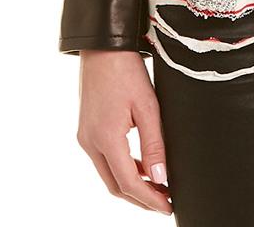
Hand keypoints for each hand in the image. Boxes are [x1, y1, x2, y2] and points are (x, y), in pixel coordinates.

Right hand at [76, 50, 171, 214]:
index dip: (149, 199)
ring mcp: (86, 137)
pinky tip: (142, 165)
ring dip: (132, 184)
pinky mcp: (87, 130)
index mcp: (106, 139)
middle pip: (115, 186)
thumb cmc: (126, 70)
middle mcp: (90, 143)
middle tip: (165, 201)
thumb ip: (154, 143)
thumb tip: (161, 177)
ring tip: (158, 186)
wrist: (102, 47)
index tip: (168, 207)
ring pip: (109, 175)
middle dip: (140, 198)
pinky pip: (105, 160)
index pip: (128, 183)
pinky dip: (123, 168)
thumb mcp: (147, 105)